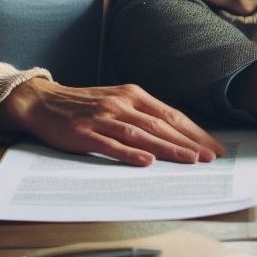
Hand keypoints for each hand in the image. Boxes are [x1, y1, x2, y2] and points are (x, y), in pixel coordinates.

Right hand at [0, 79, 225, 165]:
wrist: (43, 101)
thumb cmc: (85, 105)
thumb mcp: (118, 102)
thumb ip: (143, 114)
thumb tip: (174, 133)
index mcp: (134, 95)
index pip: (172, 115)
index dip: (194, 132)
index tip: (213, 147)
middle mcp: (122, 104)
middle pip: (162, 125)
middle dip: (190, 142)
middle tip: (210, 158)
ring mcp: (103, 118)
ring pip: (143, 134)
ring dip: (169, 148)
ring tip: (190, 160)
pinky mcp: (84, 133)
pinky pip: (111, 144)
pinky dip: (130, 153)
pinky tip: (147, 161)